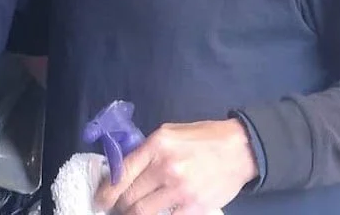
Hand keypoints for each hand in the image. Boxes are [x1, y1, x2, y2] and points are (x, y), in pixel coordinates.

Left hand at [94, 118, 257, 214]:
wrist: (239, 150)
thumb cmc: (202, 138)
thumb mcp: (168, 133)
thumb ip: (145, 151)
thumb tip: (121, 170)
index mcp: (156, 145)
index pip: (121, 173)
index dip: (106, 191)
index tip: (100, 199)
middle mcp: (165, 167)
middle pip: (129, 197)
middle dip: (119, 205)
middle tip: (117, 208)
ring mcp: (180, 189)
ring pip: (142, 213)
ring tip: (133, 212)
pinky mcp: (194, 207)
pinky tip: (156, 214)